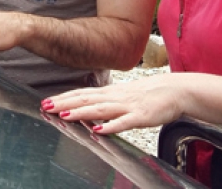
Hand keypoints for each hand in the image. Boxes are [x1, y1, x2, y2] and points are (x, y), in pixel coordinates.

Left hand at [41, 74, 185, 134]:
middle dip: (65, 103)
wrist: (176, 90)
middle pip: (86, 100)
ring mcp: (127, 106)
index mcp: (110, 92)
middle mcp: (115, 97)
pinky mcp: (141, 116)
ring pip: (101, 109)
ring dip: (81, 113)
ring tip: (64, 115)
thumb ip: (105, 100)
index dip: (63, 97)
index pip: (82, 94)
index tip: (46, 102)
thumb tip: (85, 106)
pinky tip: (99, 130)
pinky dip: (111, 126)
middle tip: (46, 107)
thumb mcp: (122, 95)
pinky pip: (124, 122)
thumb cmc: (148, 94)